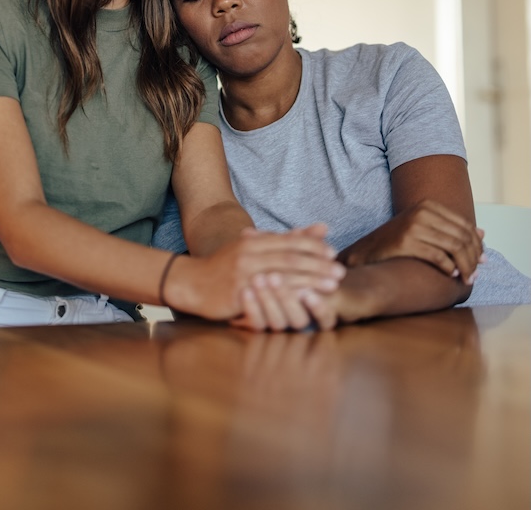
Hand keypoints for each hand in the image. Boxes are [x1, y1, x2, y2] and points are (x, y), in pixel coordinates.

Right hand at [167, 223, 344, 329]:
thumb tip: (322, 227)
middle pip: (290, 257)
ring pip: (283, 276)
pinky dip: (289, 298)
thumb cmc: (225, 266)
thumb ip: (286, 239)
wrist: (191, 283)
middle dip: (318, 264)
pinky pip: (269, 296)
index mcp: (253, 241)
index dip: (313, 246)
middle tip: (340, 271)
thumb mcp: (251, 247)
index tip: (332, 253)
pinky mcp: (238, 293)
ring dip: (310, 281)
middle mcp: (248, 254)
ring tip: (331, 287)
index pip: (289, 241)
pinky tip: (305, 303)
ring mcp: (243, 274)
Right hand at [338, 199, 484, 282]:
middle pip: (462, 236)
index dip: (477, 245)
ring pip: (454, 247)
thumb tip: (483, 233)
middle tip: (475, 275)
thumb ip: (452, 229)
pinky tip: (451, 275)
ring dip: (465, 266)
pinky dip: (449, 268)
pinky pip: (438, 257)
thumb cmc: (399, 241)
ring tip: (467, 279)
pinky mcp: (406, 242)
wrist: (368, 251)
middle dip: (473, 258)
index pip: (465, 225)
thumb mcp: (425, 228)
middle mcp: (422, 212)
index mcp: (428, 205)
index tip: (483, 261)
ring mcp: (413, 226)